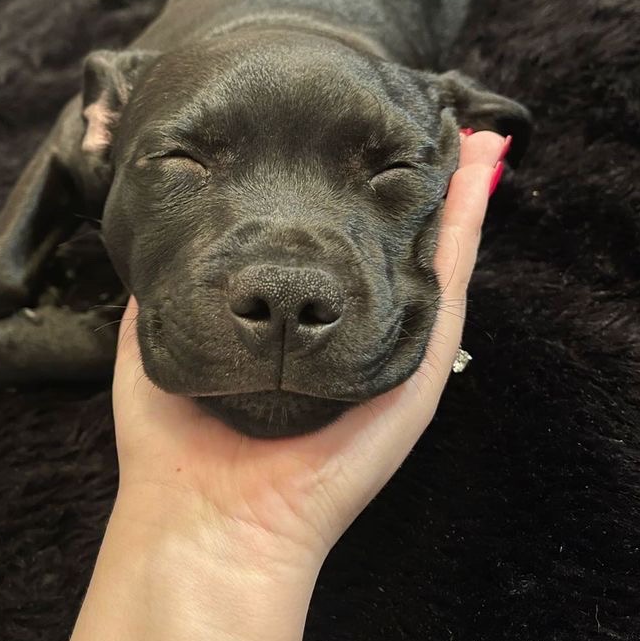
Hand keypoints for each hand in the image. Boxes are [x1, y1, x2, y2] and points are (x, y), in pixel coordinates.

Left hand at [112, 131, 506, 571]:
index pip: (336, 250)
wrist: (212, 518)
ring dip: (458, 193)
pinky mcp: (419, 364)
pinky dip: (469, 226)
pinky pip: (450, 282)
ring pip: (436, 255)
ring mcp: (392, 347)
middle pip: (396, 246)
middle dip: (415, 186)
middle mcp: (352, 334)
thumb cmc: (179, 438)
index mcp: (302, 330)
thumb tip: (163, 227)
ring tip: (474, 133)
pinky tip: (481, 172)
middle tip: (436, 122)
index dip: (350, 196)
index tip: (354, 140)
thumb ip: (165, 286)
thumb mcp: (158, 338)